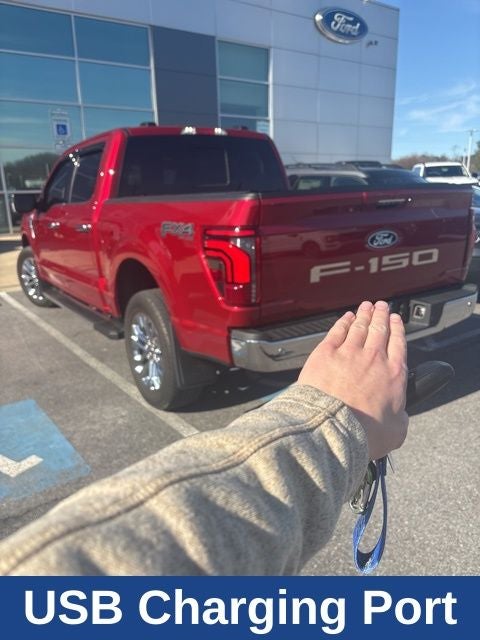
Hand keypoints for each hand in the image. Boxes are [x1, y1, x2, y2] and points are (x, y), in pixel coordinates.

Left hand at [298, 300, 407, 459]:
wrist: (331, 428)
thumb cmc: (362, 434)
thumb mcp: (396, 432)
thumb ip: (400, 419)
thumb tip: (400, 417)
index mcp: (393, 375)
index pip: (398, 345)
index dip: (398, 330)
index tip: (396, 321)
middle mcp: (373, 359)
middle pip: (379, 330)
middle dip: (382, 316)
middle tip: (382, 306)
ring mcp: (349, 353)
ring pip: (359, 327)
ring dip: (364, 314)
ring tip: (366, 306)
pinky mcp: (325, 353)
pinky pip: (337, 331)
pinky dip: (343, 322)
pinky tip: (346, 317)